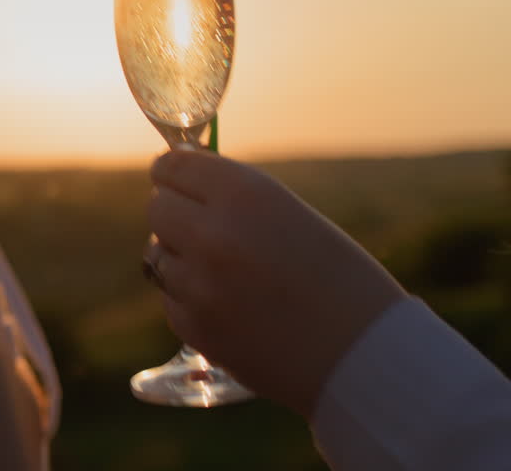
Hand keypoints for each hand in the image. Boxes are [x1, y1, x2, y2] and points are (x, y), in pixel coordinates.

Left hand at [146, 149, 406, 417]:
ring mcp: (198, 284)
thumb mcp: (291, 216)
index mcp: (244, 194)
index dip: (171, 172)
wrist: (366, 358)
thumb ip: (233, 198)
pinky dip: (190, 298)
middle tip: (201, 226)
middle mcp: (213, 233)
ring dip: (182, 258)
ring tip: (229, 273)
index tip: (171, 177)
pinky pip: (171, 297)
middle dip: (176, 213)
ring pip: (158, 254)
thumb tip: (176, 183)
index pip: (172, 167)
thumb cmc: (342, 280)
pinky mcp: (193, 326)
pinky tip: (231, 305)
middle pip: (157, 207)